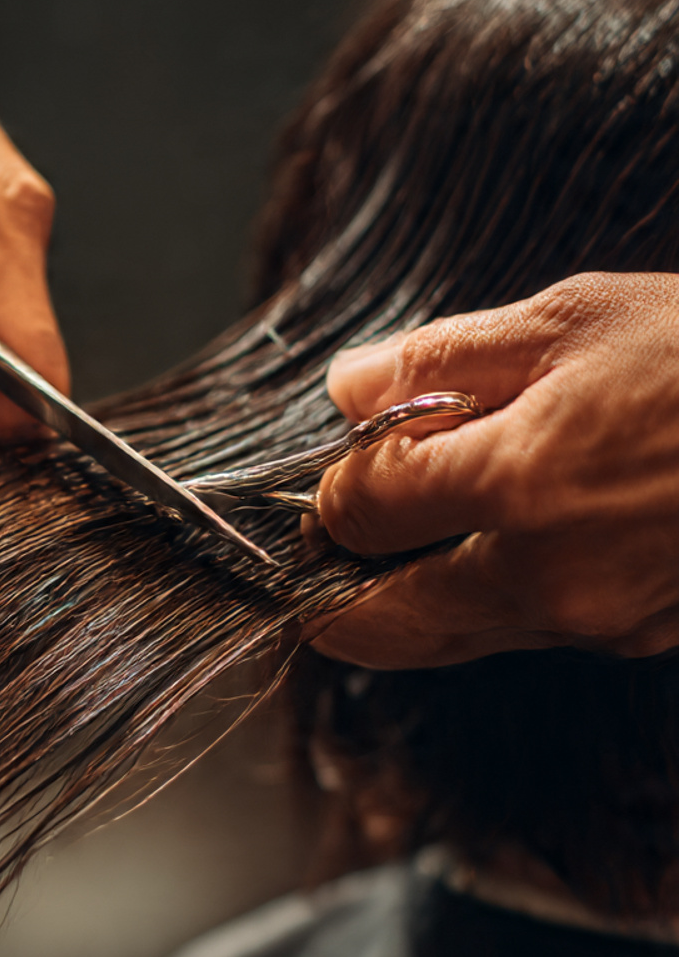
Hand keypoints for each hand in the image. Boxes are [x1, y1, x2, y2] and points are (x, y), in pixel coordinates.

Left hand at [308, 272, 678, 667]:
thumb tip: (346, 388)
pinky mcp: (629, 637)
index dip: (328, 490)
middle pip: (375, 628)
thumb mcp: (576, 318)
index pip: (354, 516)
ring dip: (396, 596)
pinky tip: (492, 534)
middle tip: (332, 533)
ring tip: (407, 525)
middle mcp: (546, 580)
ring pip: (440, 638)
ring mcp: (592, 623)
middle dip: (329, 587)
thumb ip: (440, 359)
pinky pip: (511, 630)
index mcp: (519, 487)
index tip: (341, 464)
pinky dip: (472, 596)